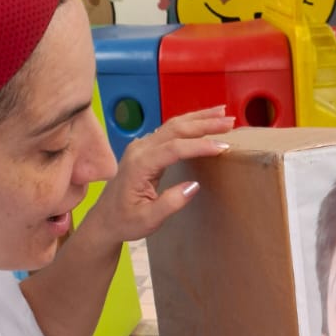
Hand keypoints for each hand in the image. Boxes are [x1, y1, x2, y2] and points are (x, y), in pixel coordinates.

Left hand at [90, 107, 233, 245]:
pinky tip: (204, 121)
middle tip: (230, 122)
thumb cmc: (125, 221)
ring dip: (199, 118)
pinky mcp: (146, 148)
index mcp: (140, 165)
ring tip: (223, 114)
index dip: (200, 146)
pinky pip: (170, 130)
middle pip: (175, 128)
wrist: (105, 219)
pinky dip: (190, 124)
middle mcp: (140, 149)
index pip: (174, 148)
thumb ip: (171, 203)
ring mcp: (142, 146)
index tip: (223, 147)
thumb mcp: (149, 220)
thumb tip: (193, 186)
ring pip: (173, 125)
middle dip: (204, 123)